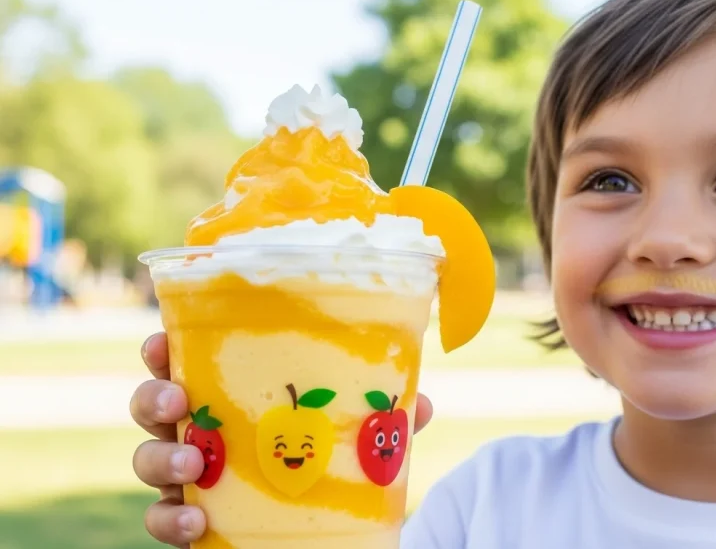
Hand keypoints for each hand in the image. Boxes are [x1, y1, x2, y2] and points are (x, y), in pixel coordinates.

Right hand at [129, 331, 435, 546]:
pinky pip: (162, 520)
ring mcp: (190, 477)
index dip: (163, 349)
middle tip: (178, 402)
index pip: (185, 361)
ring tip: (192, 466)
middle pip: (152, 405)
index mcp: (229, 393)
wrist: (325, 523)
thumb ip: (384, 416)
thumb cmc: (328, 457)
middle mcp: (200, 430)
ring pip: (146, 461)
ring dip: (161, 460)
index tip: (162, 340)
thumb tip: (421, 405)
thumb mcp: (357, 431)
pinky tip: (196, 522)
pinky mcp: (190, 519)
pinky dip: (171, 521)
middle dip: (155, 398)